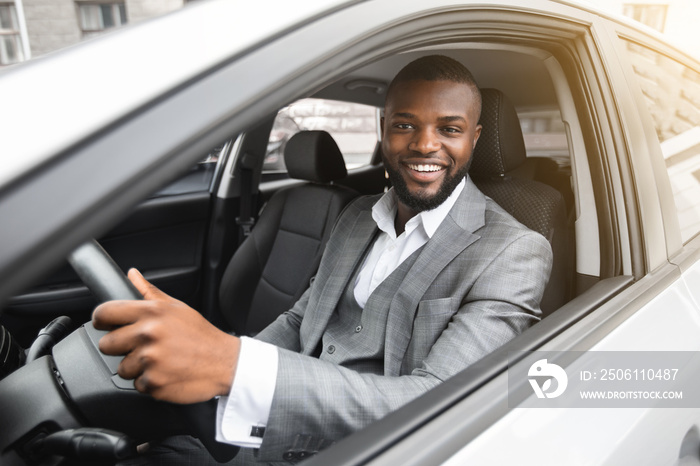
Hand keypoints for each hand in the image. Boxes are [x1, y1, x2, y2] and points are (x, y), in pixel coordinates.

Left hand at [92, 269, 239, 403]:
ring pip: (122, 367)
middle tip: (141, 346)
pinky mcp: (154, 382)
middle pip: (107, 344)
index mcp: (152, 312)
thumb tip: (132, 275)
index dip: (101, 320)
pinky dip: (150, 382)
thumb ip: (150, 292)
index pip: (105, 312)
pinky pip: (137, 385)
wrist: (224, 362)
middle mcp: (148, 334)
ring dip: (137, 367)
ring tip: (159, 360)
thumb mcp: (177, 308)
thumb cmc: (201, 335)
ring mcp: (150, 360)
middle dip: (121, 347)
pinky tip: (166, 372)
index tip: (104, 324)